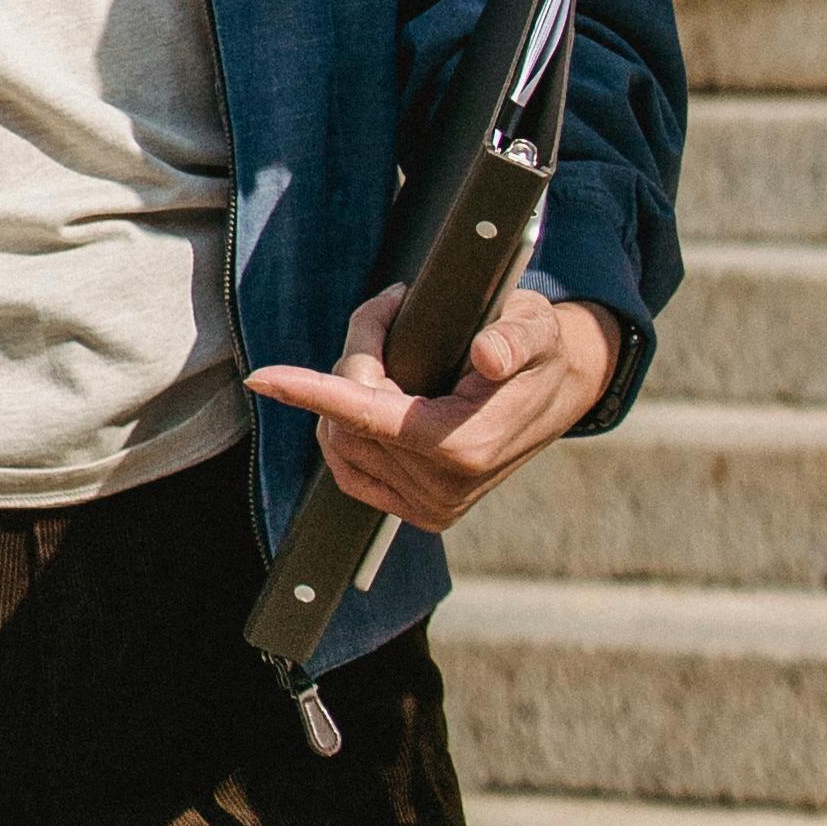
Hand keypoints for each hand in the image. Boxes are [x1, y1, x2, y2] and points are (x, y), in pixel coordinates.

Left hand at [249, 284, 614, 535]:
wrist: (562, 392)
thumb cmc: (542, 350)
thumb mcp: (537, 327)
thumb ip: (514, 339)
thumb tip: (487, 357)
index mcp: (465, 447)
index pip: (369, 415)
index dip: (313, 390)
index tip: (264, 377)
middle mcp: (442, 489)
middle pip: (348, 419)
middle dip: (354, 360)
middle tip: (388, 312)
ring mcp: (430, 508)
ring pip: (341, 445)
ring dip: (346, 395)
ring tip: (387, 353)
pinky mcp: (421, 513)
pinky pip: (352, 473)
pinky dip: (347, 431)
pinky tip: (372, 402)